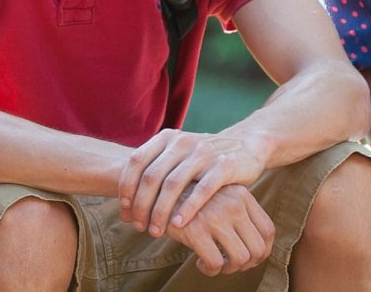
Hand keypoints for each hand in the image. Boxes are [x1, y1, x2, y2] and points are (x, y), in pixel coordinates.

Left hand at [119, 129, 269, 235]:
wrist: (246, 145)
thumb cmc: (203, 160)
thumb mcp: (177, 157)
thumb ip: (154, 173)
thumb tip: (124, 206)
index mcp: (167, 138)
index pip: (137, 161)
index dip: (126, 186)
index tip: (124, 209)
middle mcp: (182, 142)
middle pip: (152, 176)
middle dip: (141, 205)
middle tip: (138, 226)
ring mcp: (203, 153)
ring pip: (173, 185)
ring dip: (160, 211)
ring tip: (156, 231)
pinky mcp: (224, 166)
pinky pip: (202, 190)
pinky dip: (187, 208)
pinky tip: (178, 225)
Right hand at [164, 184, 275, 275]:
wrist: (155, 190)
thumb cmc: (189, 199)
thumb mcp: (219, 196)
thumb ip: (237, 212)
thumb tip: (257, 247)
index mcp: (242, 195)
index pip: (268, 230)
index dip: (262, 251)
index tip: (247, 257)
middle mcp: (234, 204)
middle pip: (258, 248)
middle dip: (246, 264)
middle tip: (230, 264)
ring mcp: (216, 217)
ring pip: (241, 258)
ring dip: (229, 269)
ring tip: (216, 264)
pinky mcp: (197, 230)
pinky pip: (216, 263)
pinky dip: (210, 270)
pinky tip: (199, 262)